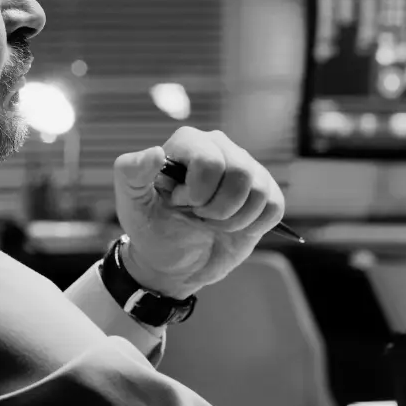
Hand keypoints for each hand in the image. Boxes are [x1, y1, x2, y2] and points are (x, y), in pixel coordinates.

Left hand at [112, 127, 284, 299]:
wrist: (175, 263)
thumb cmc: (152, 228)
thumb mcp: (131, 203)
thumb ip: (131, 173)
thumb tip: (156, 153)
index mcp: (189, 142)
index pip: (209, 161)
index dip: (197, 192)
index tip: (180, 202)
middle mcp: (222, 147)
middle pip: (240, 173)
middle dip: (217, 208)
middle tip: (198, 216)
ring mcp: (248, 169)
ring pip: (259, 191)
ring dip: (234, 220)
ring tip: (214, 222)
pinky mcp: (268, 192)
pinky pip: (274, 206)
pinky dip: (253, 226)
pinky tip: (234, 226)